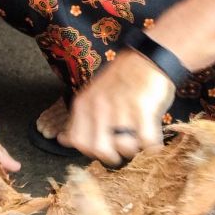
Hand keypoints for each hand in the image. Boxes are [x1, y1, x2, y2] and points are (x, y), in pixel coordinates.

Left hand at [59, 50, 174, 164]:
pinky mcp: (143, 107)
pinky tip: (152, 137)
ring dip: (134, 149)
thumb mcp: (92, 96)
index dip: (91, 150)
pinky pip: (147, 141)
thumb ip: (78, 120)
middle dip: (113, 156)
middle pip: (100, 150)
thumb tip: (62, 140)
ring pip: (125, 148)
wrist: (147, 58)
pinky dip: (151, 145)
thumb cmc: (120, 80)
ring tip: (137, 139)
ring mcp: (121, 106)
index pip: (78, 142)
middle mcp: (99, 106)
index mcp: (84, 104)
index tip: (103, 146)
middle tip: (121, 148)